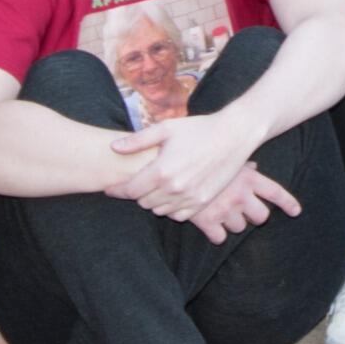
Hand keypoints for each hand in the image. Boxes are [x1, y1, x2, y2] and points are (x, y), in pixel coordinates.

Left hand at [107, 110, 255, 221]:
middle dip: (137, 193)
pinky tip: (173, 194)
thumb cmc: (199, 128)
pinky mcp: (203, 203)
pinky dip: (171, 208)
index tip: (110, 188)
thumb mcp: (166, 129)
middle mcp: (174, 189)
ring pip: (159, 210)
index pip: (130, 191)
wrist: (234, 135)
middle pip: (143, 202)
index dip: (117, 190)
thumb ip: (137, 141)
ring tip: (157, 186)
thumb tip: (114, 148)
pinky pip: (178, 215)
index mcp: (161, 171)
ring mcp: (189, 198)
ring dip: (154, 201)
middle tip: (139, 182)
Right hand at [185, 163, 301, 243]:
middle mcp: (240, 195)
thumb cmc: (201, 156)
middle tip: (241, 208)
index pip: (276, 193)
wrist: (170, 164)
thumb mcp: (227, 157)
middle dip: (254, 215)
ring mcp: (224, 210)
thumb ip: (243, 166)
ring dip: (232, 222)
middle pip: (261, 216)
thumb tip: (254, 167)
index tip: (296, 212)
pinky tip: (209, 224)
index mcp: (248, 178)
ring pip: (240, 228)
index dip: (288, 203)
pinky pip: (219, 238)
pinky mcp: (207, 222)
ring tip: (220, 210)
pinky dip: (215, 233)